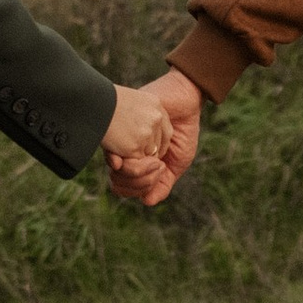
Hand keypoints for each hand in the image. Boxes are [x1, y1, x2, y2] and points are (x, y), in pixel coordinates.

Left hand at [103, 65, 204, 206]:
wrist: (185, 101)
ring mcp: (120, 139)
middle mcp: (122, 151)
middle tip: (158, 167)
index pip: (122, 187)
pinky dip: (135, 160)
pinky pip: (120, 152)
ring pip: (117, 170)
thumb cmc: (182, 131)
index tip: (156, 179)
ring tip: (157, 160)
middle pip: (116, 181)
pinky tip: (149, 154)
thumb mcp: (177, 162)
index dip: (136, 190)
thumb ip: (163, 183)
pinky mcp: (123, 124)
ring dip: (139, 172)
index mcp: (133, 162)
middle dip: (139, 183)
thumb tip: (146, 201)